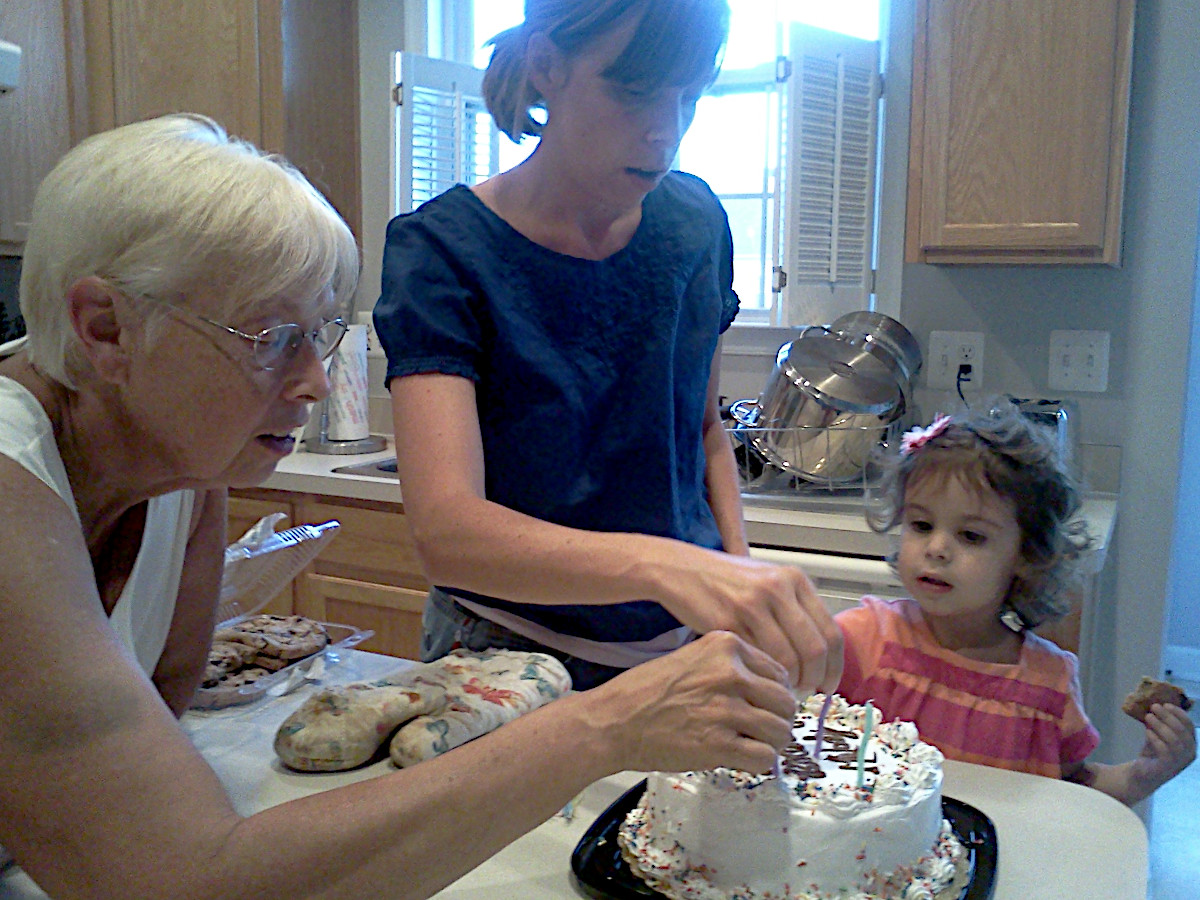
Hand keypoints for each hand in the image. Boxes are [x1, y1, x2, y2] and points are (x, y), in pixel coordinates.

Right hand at [586, 631, 796, 774]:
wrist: (613, 721)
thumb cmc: (647, 691)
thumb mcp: (693, 657)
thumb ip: (731, 666)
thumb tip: (772, 689)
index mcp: (726, 646)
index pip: (779, 671)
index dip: (774, 693)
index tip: (762, 705)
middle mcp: (730, 673)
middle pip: (785, 702)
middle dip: (777, 719)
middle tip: (760, 729)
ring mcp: (726, 709)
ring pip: (780, 731)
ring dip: (771, 743)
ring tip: (750, 745)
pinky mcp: (719, 744)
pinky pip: (764, 758)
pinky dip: (757, 763)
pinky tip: (740, 758)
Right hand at [657, 550, 842, 694]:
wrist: (681, 570)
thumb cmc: (724, 579)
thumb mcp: (767, 580)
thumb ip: (794, 608)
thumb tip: (820, 652)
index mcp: (794, 579)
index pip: (831, 632)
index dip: (835, 666)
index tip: (829, 684)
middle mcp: (778, 589)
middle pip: (815, 649)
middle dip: (815, 679)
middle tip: (807, 693)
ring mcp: (753, 605)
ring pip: (788, 659)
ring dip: (788, 683)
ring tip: (781, 690)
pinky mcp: (728, 622)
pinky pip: (756, 659)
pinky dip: (762, 677)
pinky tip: (759, 681)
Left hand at [1131, 703, 1195, 791]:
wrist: (1142, 774)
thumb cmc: (1153, 753)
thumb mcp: (1159, 735)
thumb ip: (1161, 724)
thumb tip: (1156, 704)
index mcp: (1190, 744)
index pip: (1189, 726)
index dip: (1179, 713)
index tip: (1166, 704)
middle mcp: (1189, 754)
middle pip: (1182, 731)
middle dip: (1168, 716)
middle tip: (1154, 707)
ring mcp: (1179, 762)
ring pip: (1174, 740)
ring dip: (1160, 725)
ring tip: (1148, 716)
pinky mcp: (1167, 767)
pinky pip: (1165, 750)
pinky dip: (1156, 738)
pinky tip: (1147, 731)